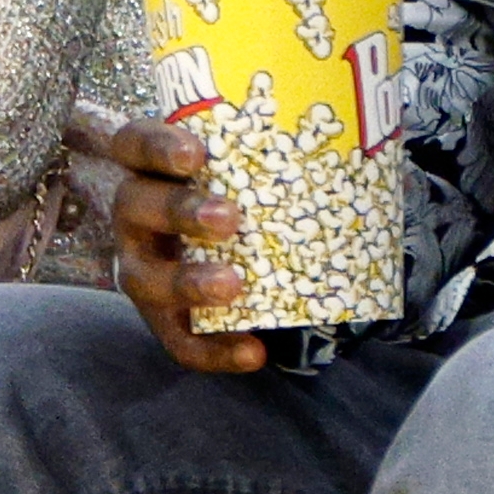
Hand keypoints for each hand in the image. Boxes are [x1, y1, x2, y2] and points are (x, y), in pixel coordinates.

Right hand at [106, 116, 264, 373]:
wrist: (235, 254)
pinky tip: (254, 352)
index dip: (157, 147)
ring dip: (185, 282)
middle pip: (134, 205)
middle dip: (178, 211)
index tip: (197, 153)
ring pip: (144, 277)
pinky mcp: (162, 317)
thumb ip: (276, 154)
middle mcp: (136, 216)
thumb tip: (359, 141)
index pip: (134, 145)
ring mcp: (143, 267)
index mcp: (151, 170)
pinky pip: (176, 339)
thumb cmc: (245, 196)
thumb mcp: (247, 168)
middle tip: (228, 218)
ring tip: (232, 285)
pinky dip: (212, 350)